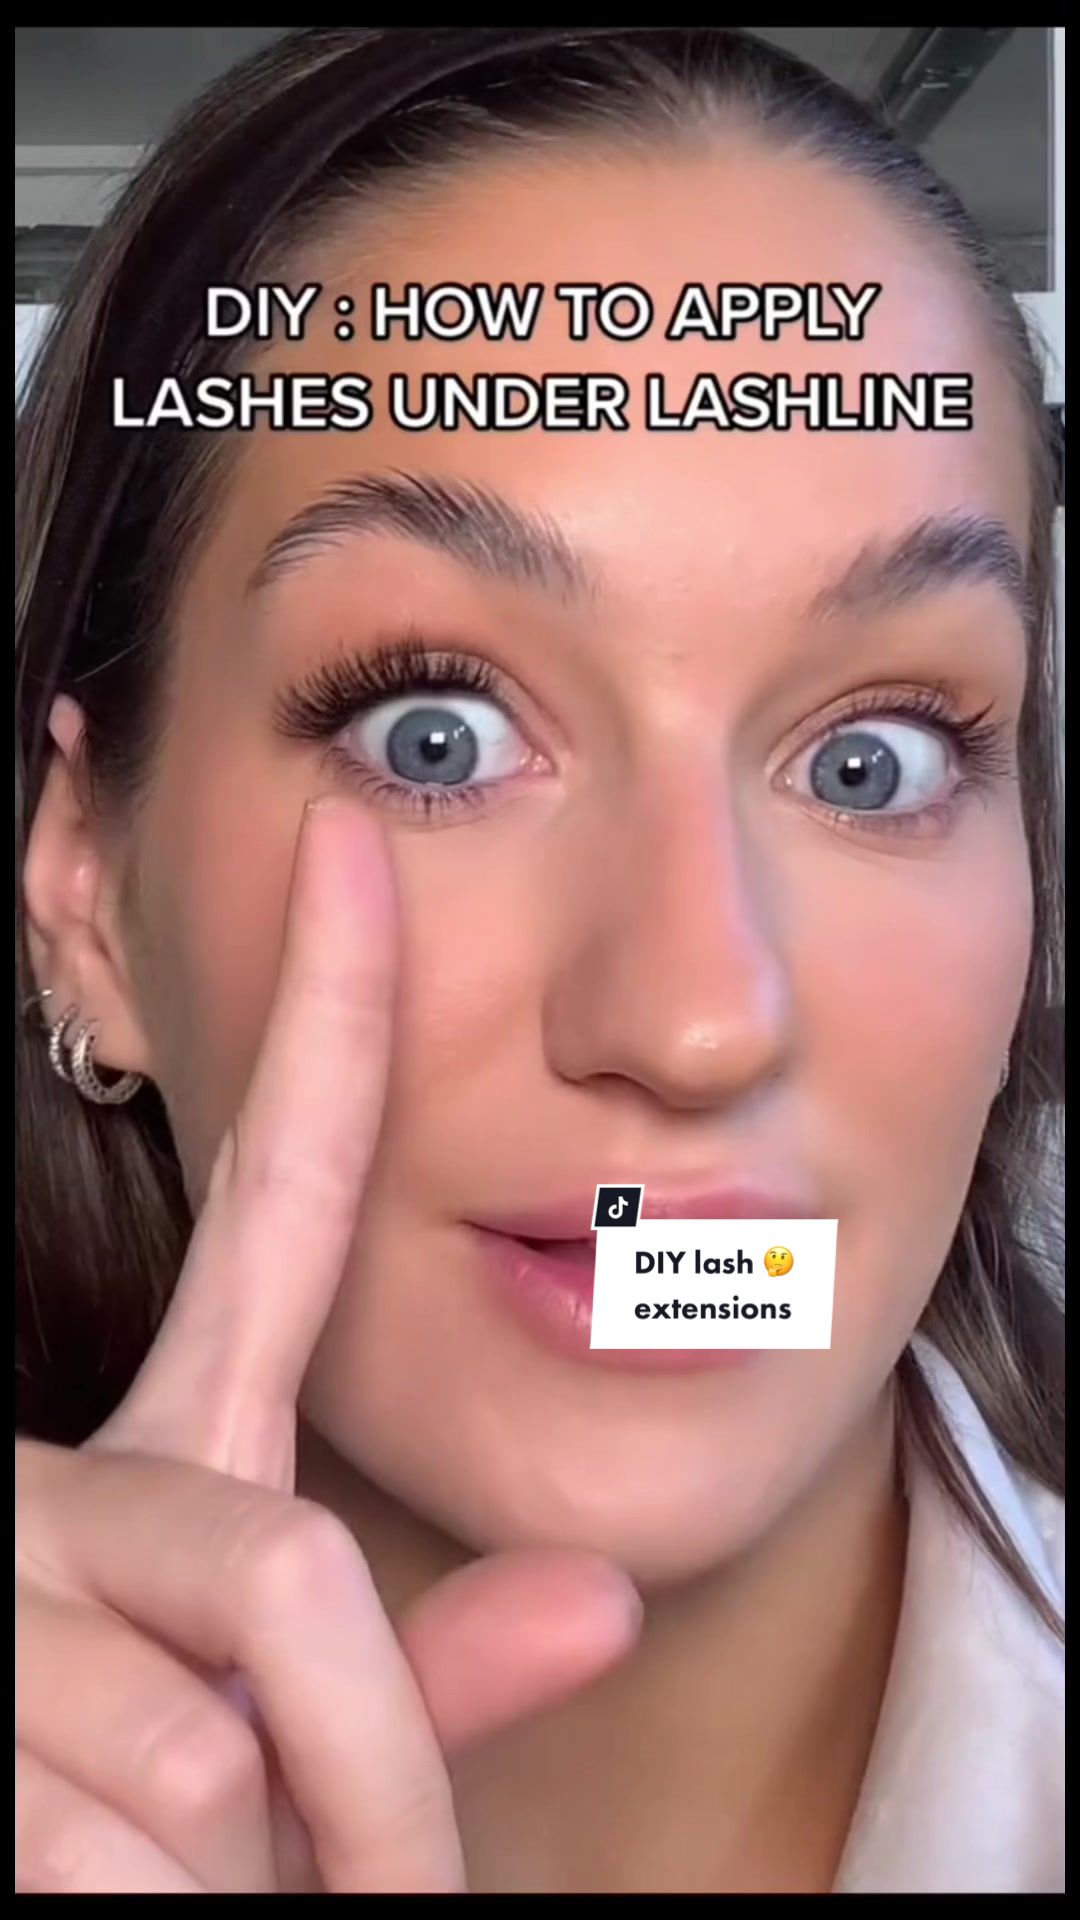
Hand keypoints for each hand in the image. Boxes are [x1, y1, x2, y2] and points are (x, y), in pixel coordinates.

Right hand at [16, 798, 641, 1892]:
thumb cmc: (178, 1861)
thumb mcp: (312, 1756)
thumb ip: (430, 1676)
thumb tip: (601, 1599)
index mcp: (180, 1463)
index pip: (275, 1203)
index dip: (325, 1020)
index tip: (353, 847)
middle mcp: (62, 1484)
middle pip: (288, 1571)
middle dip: (361, 1767)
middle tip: (355, 1884)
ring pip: (213, 1740)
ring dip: (253, 1880)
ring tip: (178, 1898)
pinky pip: (137, 1830)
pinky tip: (81, 1899)